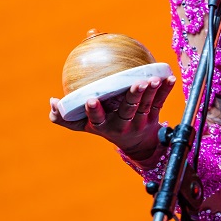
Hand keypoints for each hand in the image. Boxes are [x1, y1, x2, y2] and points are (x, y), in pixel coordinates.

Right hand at [49, 75, 176, 160]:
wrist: (136, 142)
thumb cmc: (104, 125)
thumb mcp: (83, 124)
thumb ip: (65, 116)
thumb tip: (52, 101)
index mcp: (104, 125)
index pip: (97, 118)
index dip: (93, 110)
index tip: (90, 99)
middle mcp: (123, 124)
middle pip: (128, 110)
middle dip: (132, 97)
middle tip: (136, 84)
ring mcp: (140, 120)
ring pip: (146, 105)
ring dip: (151, 91)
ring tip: (154, 79)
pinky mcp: (154, 115)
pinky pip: (161, 100)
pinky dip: (166, 89)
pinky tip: (169, 77)